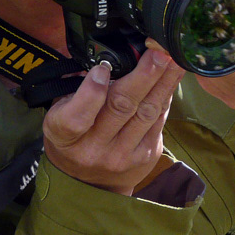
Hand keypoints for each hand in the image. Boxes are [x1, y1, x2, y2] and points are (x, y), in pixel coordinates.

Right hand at [42, 50, 185, 194]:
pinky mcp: (144, 156)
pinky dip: (166, 96)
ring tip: (174, 57)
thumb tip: (99, 56)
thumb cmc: (74, 137)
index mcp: (64, 134)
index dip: (92, 91)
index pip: (77, 116)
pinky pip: (158, 120)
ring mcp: (121, 155)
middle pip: (121, 107)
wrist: (90, 183)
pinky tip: (173, 76)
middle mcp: (93, 148)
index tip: (104, 68)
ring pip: (146, 112)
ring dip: (164, 82)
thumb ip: (74, 86)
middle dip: (143, 76)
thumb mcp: (60, 112)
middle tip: (158, 51)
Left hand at [193, 0, 234, 109]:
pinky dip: (208, 71)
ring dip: (202, 58)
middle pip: (210, 62)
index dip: (204, 34)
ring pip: (206, 76)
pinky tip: (218, 55)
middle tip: (198, 24)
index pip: (227, 47)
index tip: (197, 21)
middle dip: (198, 43)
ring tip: (212, 37)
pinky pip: (211, 87)